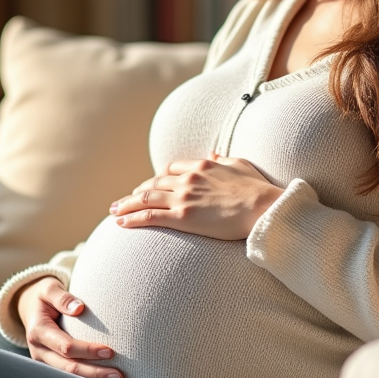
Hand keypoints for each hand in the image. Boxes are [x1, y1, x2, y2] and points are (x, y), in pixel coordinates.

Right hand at [14, 276, 122, 377]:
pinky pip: (68, 376)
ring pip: (69, 377)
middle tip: (119, 374)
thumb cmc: (44, 296)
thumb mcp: (49, 289)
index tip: (110, 351)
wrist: (29, 307)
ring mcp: (43, 361)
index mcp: (38, 332)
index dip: (88, 351)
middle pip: (68, 368)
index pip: (66, 347)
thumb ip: (62, 298)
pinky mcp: (49, 365)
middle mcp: (39, 351)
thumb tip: (80, 308)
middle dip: (94, 373)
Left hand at [111, 153, 284, 240]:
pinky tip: (121, 223)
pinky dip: (132, 218)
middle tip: (124, 200)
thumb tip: (214, 154)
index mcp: (201, 165)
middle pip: (153, 184)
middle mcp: (188, 179)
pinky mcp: (183, 217)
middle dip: (136, 192)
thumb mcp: (241, 165)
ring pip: (145, 199)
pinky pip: (151, 216)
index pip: (170, 170)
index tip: (149, 186)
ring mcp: (184, 197)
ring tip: (114, 211)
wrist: (263, 207)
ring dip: (126, 205)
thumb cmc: (258, 188)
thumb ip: (224, 160)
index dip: (156, 179)